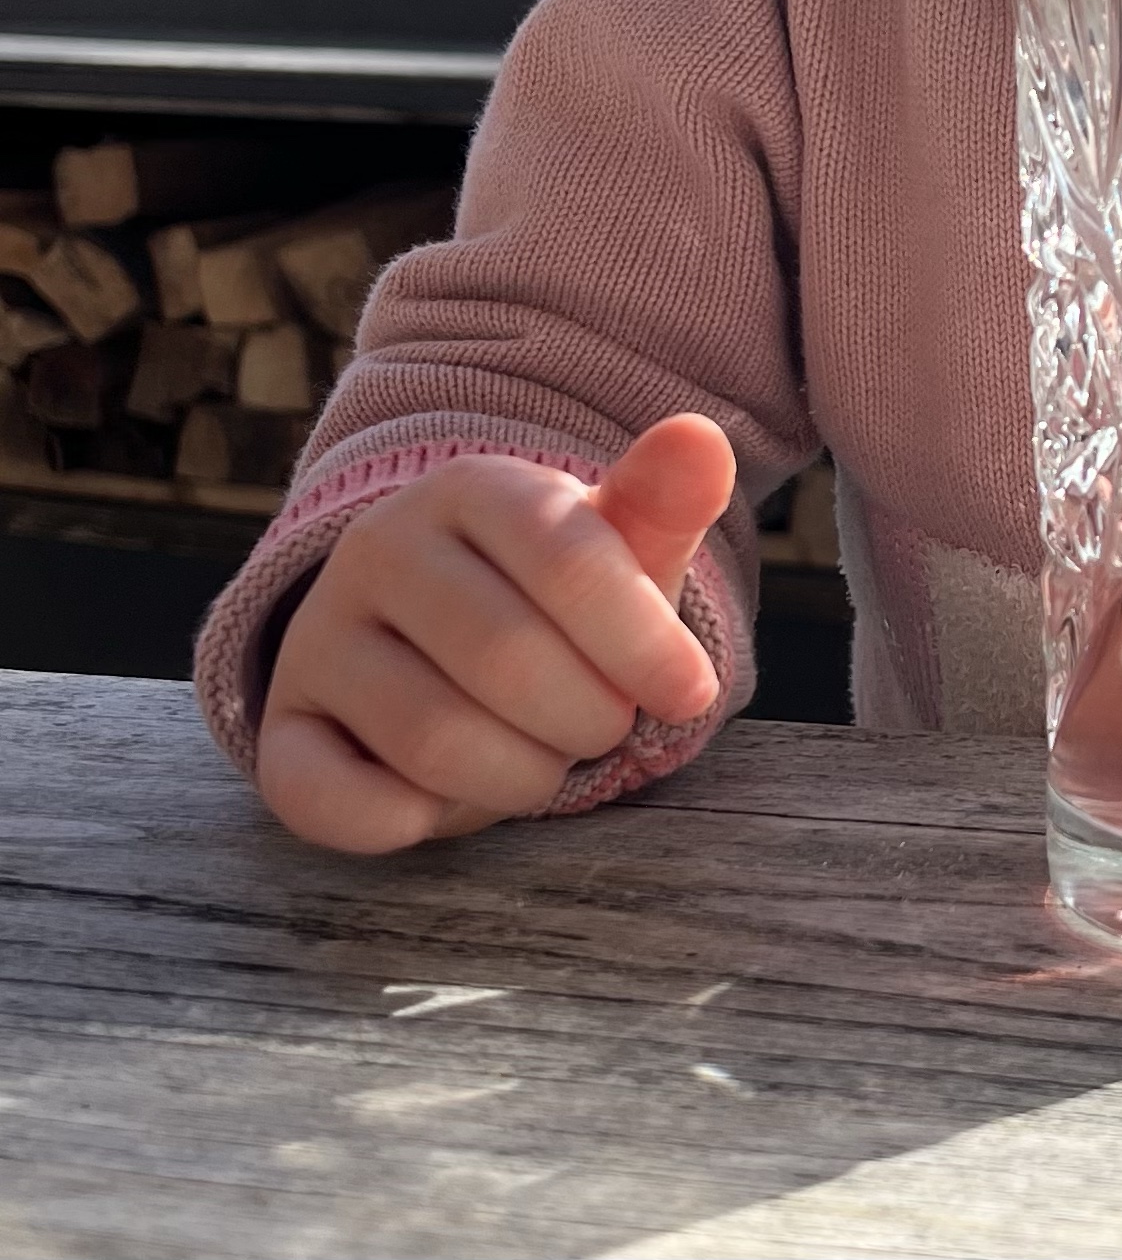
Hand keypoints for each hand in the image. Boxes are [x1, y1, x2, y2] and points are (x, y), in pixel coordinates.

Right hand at [257, 413, 736, 854]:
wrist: (447, 631)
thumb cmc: (558, 594)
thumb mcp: (619, 543)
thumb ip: (666, 500)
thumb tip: (702, 441)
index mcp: (470, 487)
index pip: (568, 559)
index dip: (642, 641)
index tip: (691, 693)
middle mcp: (380, 547)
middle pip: (505, 656)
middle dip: (586, 716)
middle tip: (604, 725)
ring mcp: (319, 637)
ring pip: (433, 737)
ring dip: (520, 774)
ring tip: (544, 757)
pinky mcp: (281, 725)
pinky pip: (318, 793)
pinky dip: (396, 820)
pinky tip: (439, 809)